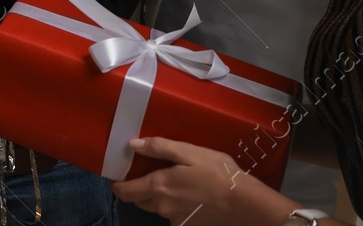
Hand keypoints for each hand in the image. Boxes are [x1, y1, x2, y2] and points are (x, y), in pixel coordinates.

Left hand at [111, 138, 294, 225]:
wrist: (245, 204)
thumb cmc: (217, 173)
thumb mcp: (190, 152)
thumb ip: (160, 148)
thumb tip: (133, 145)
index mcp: (158, 187)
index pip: (125, 191)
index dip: (117, 184)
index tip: (116, 175)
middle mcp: (162, 208)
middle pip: (139, 200)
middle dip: (136, 189)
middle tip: (145, 173)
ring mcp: (175, 220)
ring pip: (156, 208)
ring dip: (156, 197)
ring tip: (170, 181)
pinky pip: (173, 215)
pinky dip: (174, 205)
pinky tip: (189, 194)